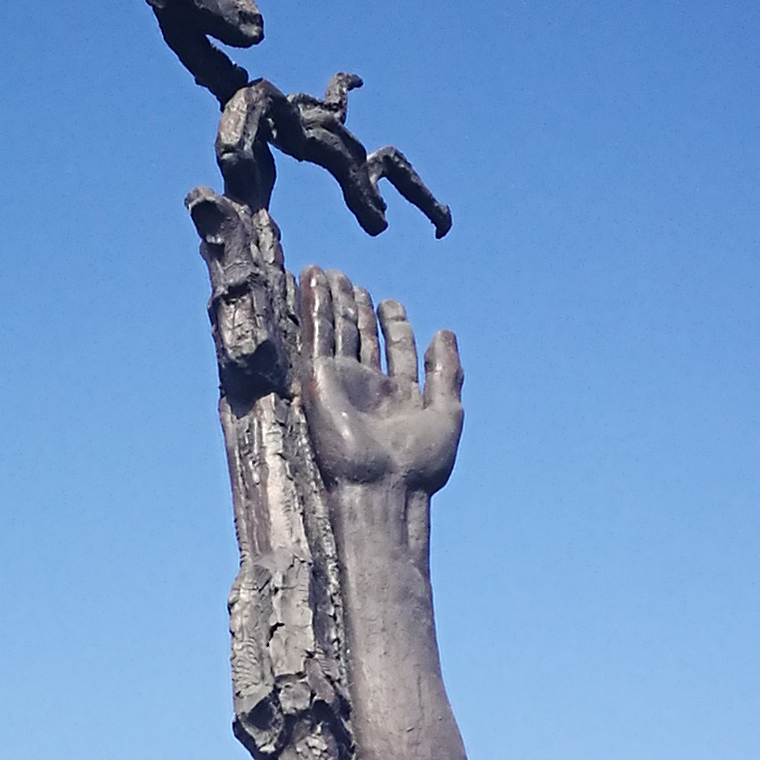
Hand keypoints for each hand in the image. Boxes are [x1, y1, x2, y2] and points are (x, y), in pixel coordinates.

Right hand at [295, 264, 461, 498]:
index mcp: (399, 397)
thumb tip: (444, 331)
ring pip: (337, 330)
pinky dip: (313, 304)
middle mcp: (368, 389)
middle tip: (350, 279)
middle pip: (362, 336)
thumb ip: (447, 372)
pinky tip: (312, 277)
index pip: (395, 350)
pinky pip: (314, 334)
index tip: (390, 301)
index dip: (394, 324)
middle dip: (357, 307)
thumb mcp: (447, 413)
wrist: (385, 489)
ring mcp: (342, 383)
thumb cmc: (420, 465)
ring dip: (332, 299)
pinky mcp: (318, 380)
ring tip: (328, 271)